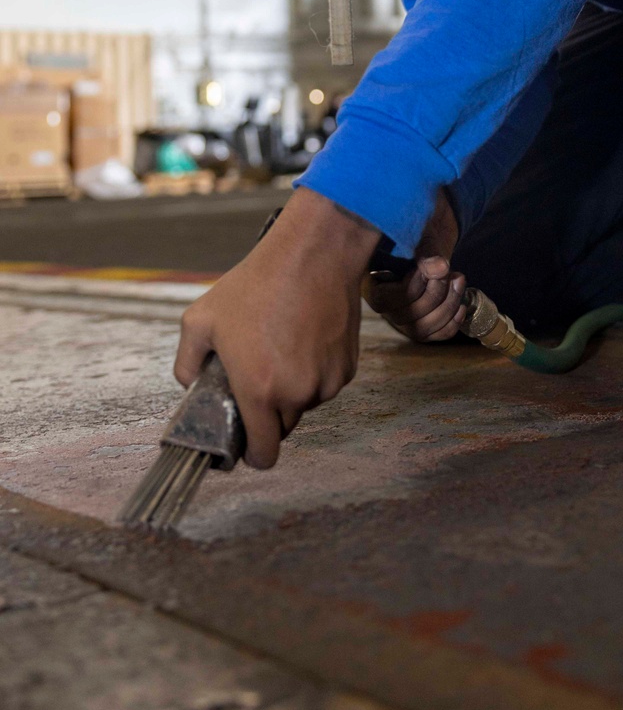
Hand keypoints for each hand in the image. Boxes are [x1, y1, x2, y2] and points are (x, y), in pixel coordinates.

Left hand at [174, 186, 377, 468]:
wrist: (314, 254)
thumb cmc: (256, 285)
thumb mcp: (200, 319)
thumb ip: (187, 363)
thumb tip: (190, 384)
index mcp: (259, 390)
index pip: (263, 455)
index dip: (253, 454)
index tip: (248, 442)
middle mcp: (297, 394)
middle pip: (283, 428)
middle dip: (270, 413)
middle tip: (259, 376)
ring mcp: (326, 381)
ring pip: (306, 404)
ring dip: (294, 391)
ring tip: (282, 349)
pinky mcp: (347, 367)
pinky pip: (326, 384)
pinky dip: (316, 373)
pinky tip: (304, 340)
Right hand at [366, 189, 466, 342]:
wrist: (429, 238)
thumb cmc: (420, 235)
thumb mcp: (421, 236)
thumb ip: (428, 251)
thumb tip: (439, 268)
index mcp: (372, 283)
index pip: (388, 299)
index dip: (415, 286)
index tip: (434, 266)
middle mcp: (382, 307)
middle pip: (408, 316)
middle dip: (437, 294)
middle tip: (453, 272)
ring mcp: (401, 320)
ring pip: (423, 329)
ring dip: (447, 306)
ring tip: (459, 281)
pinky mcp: (419, 326)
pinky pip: (435, 335)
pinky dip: (452, 323)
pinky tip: (462, 305)